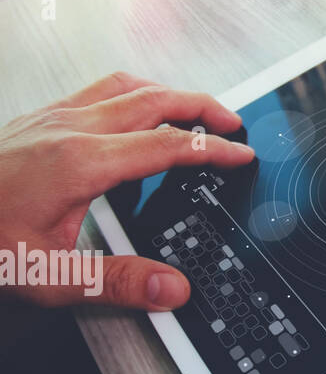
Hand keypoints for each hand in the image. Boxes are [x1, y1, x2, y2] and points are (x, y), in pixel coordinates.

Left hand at [0, 73, 254, 310]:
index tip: (241, 154)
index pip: (168, 145)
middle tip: (233, 123)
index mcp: (81, 162)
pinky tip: (135, 109)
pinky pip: (99, 89)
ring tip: (195, 110)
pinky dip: (135, 92)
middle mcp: (69, 129)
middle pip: (156, 99)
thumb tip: (171, 288)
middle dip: (203, 107)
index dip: (212, 149)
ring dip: (170, 93)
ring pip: (127, 85)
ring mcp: (50, 117)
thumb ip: (115, 282)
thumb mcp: (43, 274)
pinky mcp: (35, 118)